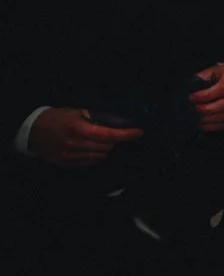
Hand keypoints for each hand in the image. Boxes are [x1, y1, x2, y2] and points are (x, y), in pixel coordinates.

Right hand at [29, 107, 143, 166]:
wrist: (32, 131)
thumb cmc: (56, 118)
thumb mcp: (75, 112)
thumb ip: (94, 117)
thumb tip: (115, 121)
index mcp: (78, 128)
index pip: (107, 134)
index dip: (125, 134)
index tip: (138, 132)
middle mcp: (74, 143)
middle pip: (106, 147)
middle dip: (114, 140)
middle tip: (116, 134)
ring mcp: (69, 155)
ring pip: (99, 156)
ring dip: (106, 149)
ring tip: (103, 141)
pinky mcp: (65, 163)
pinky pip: (89, 163)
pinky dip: (96, 156)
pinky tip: (94, 149)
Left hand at [190, 63, 223, 131]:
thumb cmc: (220, 75)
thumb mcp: (212, 70)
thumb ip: (202, 78)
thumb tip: (190, 88)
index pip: (222, 88)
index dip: (206, 95)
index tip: (192, 97)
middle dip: (207, 108)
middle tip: (194, 108)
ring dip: (209, 118)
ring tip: (196, 117)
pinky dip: (212, 126)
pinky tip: (201, 124)